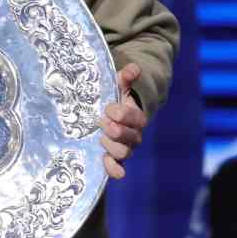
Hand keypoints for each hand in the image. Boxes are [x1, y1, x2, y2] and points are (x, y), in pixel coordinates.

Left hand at [101, 62, 146, 178]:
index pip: (136, 118)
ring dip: (112, 146)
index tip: (108, 108)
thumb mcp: (117, 88)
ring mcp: (123, 148)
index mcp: (135, 118)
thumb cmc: (113, 101)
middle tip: (102, 122)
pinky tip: (104, 163)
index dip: (124, 114)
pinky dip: (113, 169)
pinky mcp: (112, 160)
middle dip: (117, 131)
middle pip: (132, 138)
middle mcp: (133, 135)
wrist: (107, 117)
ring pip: (125, 153)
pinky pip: (117, 169)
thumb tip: (133, 68)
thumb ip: (125, 78)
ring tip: (100, 137)